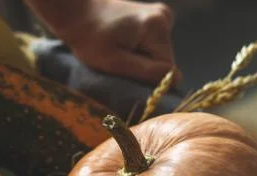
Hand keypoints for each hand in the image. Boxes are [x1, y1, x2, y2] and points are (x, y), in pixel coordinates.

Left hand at [55, 0, 180, 84]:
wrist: (79, 14)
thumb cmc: (90, 40)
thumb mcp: (115, 62)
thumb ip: (146, 72)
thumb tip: (178, 81)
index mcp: (157, 26)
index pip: (167, 69)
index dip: (148, 77)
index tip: (126, 71)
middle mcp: (165, 17)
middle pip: (165, 60)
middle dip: (144, 67)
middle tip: (120, 60)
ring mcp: (163, 15)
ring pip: (160, 54)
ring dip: (142, 60)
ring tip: (120, 50)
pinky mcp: (158, 17)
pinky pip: (155, 46)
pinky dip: (142, 50)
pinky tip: (125, 43)